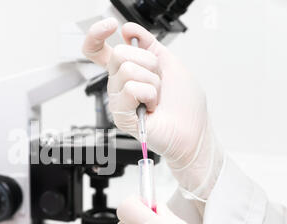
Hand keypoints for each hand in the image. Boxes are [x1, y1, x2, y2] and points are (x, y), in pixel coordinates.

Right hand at [83, 18, 222, 199]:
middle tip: (157, 81)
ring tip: (156, 98)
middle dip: (148, 62)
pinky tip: (151, 107)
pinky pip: (130, 89)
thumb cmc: (185, 104)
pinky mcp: (121, 115)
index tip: (109, 25)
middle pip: (118, 54)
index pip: (101, 51)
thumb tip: (128, 30)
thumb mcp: (170, 63)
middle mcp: (120, 84)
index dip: (97, 35)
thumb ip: (149, 43)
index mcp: (129, 71)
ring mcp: (119, 100)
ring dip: (152, 81)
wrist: (193, 130)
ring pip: (127, 70)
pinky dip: (148, 95)